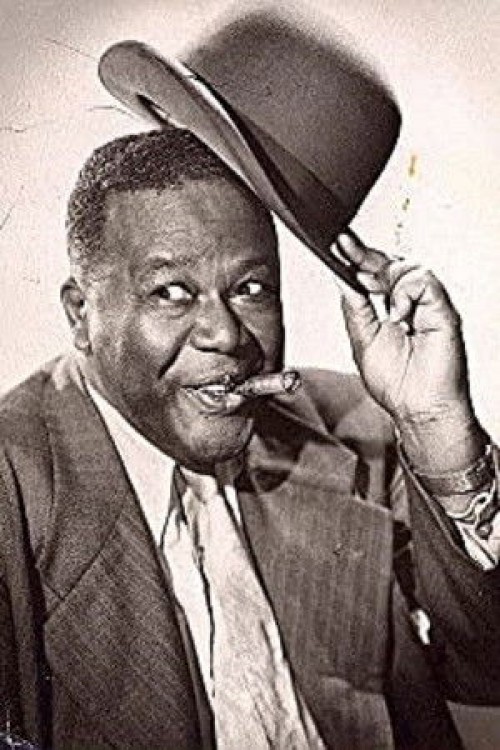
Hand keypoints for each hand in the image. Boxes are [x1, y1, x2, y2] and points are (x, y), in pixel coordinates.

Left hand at [334, 231, 486, 471]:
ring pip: (407, 266)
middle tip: (346, 251)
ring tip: (384, 311)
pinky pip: (424, 280)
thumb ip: (354, 306)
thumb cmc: (396, 383)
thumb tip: (341, 276)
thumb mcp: (362, 339)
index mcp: (389, 306)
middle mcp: (410, 302)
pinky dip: (406, 293)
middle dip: (365, 256)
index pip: (373, 271)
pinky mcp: (442, 309)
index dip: (356, 257)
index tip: (337, 244)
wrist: (417, 408)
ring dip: (387, 281)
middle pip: (389, 262)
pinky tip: (400, 316)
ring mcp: (427, 304)